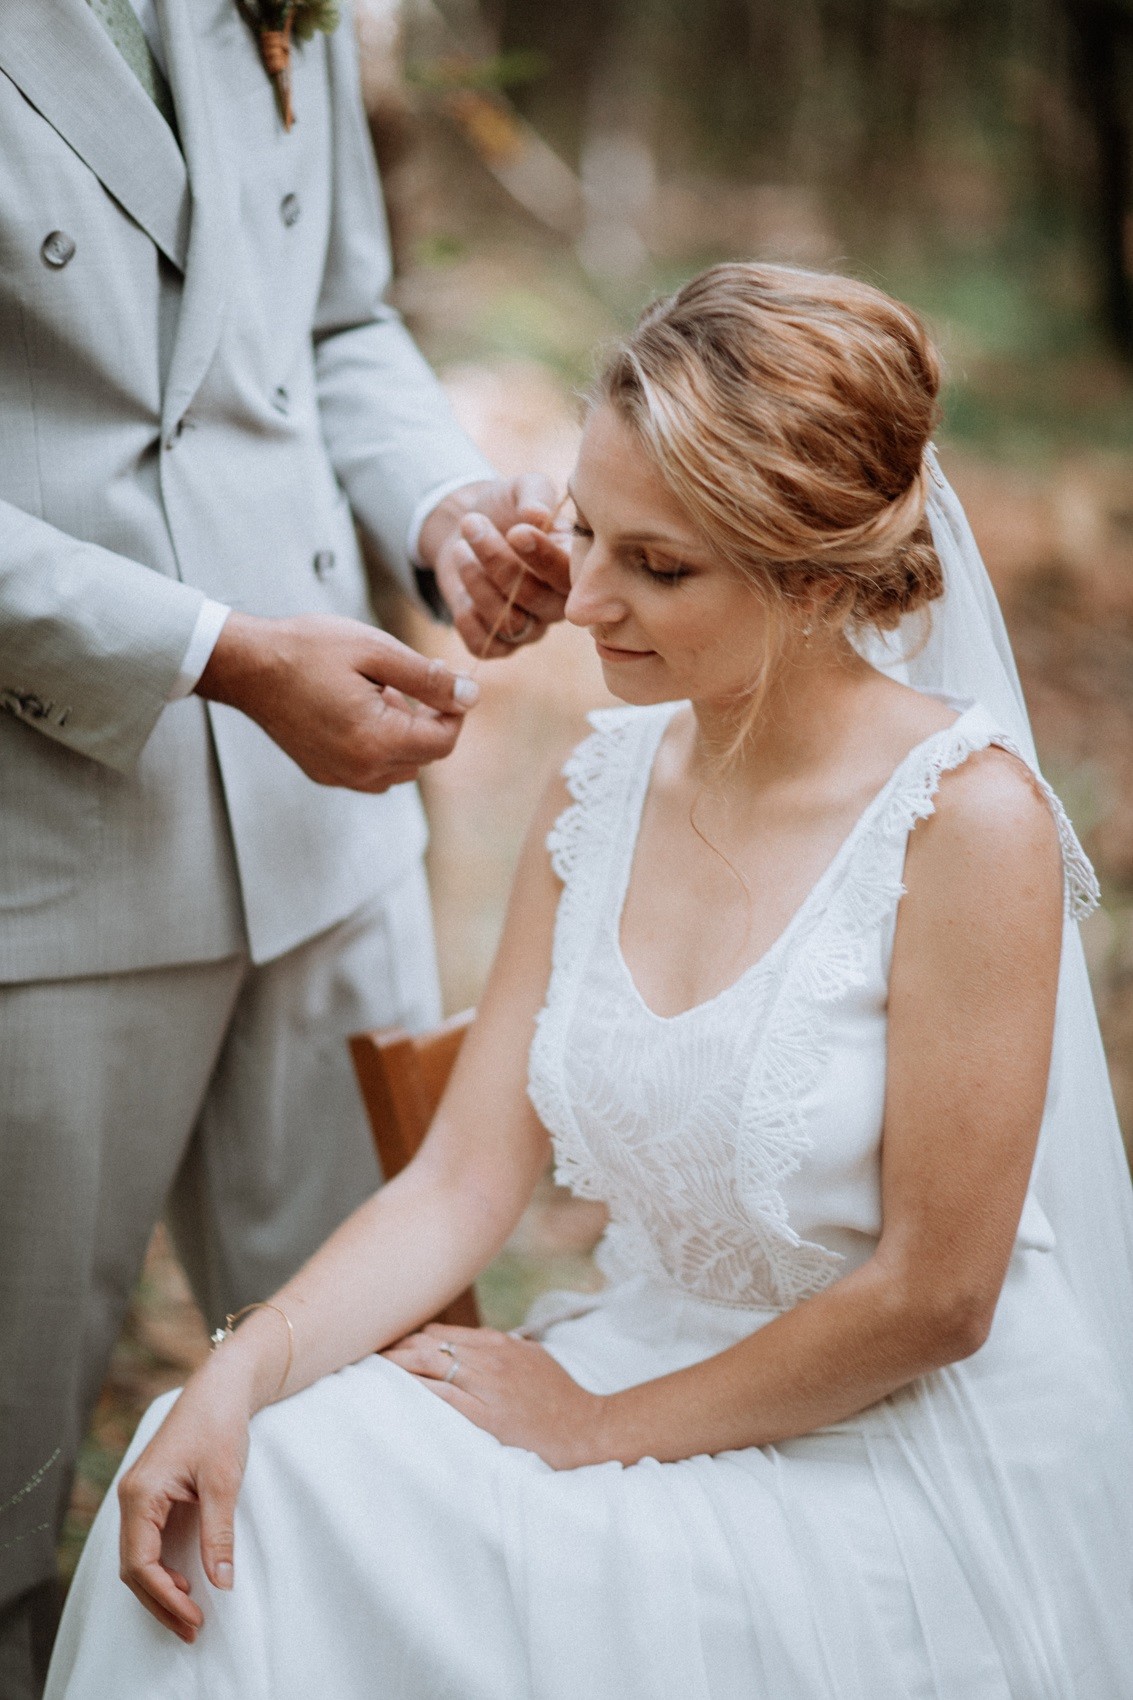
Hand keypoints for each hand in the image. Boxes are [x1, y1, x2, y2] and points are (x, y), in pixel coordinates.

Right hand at [117, 1366, 253, 1641]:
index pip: (140, 1563)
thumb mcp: (223, 1480)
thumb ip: (219, 1532)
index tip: (195, 1618)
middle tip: (192, 1630)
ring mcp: (139, 1498)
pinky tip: (185, 1582)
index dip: (165, 1596)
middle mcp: (132, 1499)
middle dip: (161, 1602)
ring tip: (189, 1616)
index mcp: (140, 1494)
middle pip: (133, 1567)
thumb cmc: (219, 1424)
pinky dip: (161, 1569)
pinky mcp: (152, 1496)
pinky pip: (147, 1543)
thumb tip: (222, 1582)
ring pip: (137, 1558)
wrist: (220, 1386)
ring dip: (160, 1589)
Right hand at [196, 612, 478, 791]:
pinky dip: (379, 744)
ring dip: (403, 733)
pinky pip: (372, 769)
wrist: (248, 665)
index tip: (445, 680)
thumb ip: (428, 679)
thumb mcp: (377, 651)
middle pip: (425, 756)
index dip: (454, 710)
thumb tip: (470, 696)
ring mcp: (340, 776)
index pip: (444, 741)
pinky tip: (356, 709)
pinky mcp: (325, 773)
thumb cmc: (308, 650)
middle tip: (401, 678)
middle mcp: (361, 769)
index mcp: (377, 741)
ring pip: (401, 766)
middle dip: (426, 719)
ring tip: (376, 692)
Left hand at [382, 1323, 607, 1469]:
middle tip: (360, 1357)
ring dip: (394, 1369)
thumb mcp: (531, 1358)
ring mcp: (485, 1386)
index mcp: (497, 1343)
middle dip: (392, 1350)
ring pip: (427, 1366)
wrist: (587, 1430)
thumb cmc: (560, 1397)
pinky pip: (439, 1398)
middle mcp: (488, 1358)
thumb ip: (498, 1349)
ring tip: (365, 1374)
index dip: (407, 1340)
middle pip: (425, 1345)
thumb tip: (467, 1345)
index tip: (385, 1350)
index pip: (437, 1333)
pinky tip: (392, 1398)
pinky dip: (413, 1393)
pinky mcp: (485, 1416)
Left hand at [420, 476, 571, 658]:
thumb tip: (537, 515)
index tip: (516, 531)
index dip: (544, 558)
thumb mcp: (522, 487)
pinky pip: (485, 645)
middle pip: (535, 599)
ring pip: (509, 624)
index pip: (570, 575)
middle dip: (498, 561)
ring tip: (459, 548)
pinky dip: (466, 617)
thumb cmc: (504, 507)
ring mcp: (530, 627)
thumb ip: (535, 494)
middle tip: (472, 523)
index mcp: (573, 566)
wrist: (468, 527)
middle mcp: (557, 603)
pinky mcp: (499, 642)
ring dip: (476, 582)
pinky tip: (459, 585)